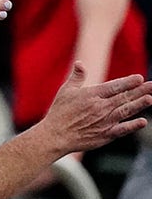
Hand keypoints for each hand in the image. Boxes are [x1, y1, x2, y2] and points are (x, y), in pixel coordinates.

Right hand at [37, 62, 151, 155]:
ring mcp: (104, 121)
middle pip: (124, 97)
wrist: (56, 135)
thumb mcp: (65, 90)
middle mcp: (100, 107)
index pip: (114, 86)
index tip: (139, 78)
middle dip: (140, 90)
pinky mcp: (105, 135)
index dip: (128, 82)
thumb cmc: (59, 112)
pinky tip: (143, 122)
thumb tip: (80, 63)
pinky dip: (133, 126)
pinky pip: (122, 129)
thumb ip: (76, 77)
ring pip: (126, 111)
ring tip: (150, 98)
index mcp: (91, 95)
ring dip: (139, 105)